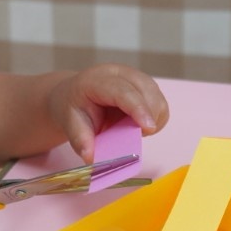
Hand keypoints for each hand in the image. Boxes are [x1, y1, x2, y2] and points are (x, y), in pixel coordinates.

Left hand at [47, 64, 169, 162]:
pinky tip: (138, 123)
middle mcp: (118, 73)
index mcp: (96, 81)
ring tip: (133, 129)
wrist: (74, 96)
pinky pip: (160, 101)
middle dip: (149, 117)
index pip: (123, 91)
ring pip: (157, 96)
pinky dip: (155, 117)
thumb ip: (81, 141)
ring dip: (153, 118)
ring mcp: (133, 75)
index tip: (148, 129)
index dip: (138, 109)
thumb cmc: (74, 110)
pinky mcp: (144, 83)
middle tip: (136, 136)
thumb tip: (91, 158)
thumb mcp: (71, 125)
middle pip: (146, 90)